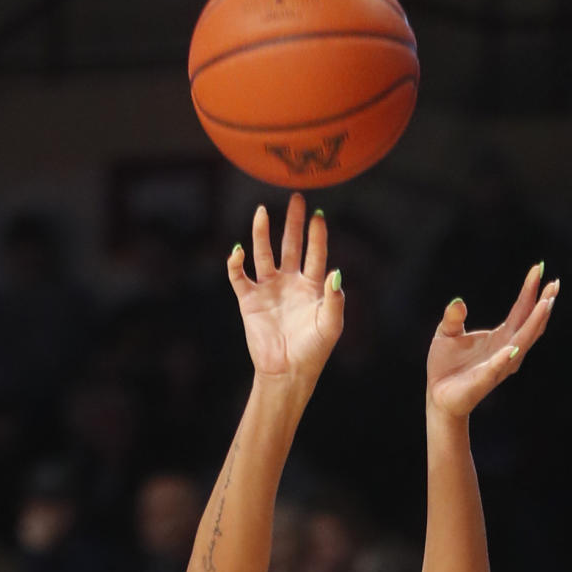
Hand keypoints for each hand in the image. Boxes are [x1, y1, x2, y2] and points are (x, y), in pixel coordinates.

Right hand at [227, 193, 343, 386]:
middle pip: (291, 246)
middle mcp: (289, 283)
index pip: (315, 254)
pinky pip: (239, 276)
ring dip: (262, 234)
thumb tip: (336, 272)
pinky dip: (235, 263)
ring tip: (262, 211)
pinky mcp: (249, 300)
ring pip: (264, 254)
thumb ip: (334, 299)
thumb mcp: (330, 325)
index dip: (317, 235)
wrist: (287, 373)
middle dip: (293, 223)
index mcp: (311, 287)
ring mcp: (268, 289)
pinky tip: (238, 251)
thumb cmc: (313, 351)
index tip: (318, 215)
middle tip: (296, 199)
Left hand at [426, 265, 558, 417]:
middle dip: (543, 304)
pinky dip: (505, 357)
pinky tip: (512, 346)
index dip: (530, 291)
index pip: (521, 310)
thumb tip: (458, 302)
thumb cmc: (446, 366)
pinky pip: (497, 366)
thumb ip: (454, 318)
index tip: (539, 269)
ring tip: (545, 303)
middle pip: (530, 324)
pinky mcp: (485, 380)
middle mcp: (507, 349)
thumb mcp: (446, 334)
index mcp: (501, 337)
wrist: (438, 396)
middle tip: (553, 283)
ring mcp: (500, 365)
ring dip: (535, 323)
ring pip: (523, 342)